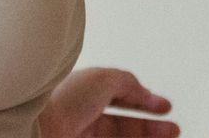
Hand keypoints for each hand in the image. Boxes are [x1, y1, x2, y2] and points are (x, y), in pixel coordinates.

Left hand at [38, 67, 177, 137]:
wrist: (35, 128)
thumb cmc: (62, 99)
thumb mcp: (103, 78)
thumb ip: (127, 82)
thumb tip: (144, 92)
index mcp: (85, 95)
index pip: (121, 98)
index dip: (145, 101)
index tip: (165, 107)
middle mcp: (82, 119)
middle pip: (124, 125)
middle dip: (152, 127)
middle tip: (174, 130)